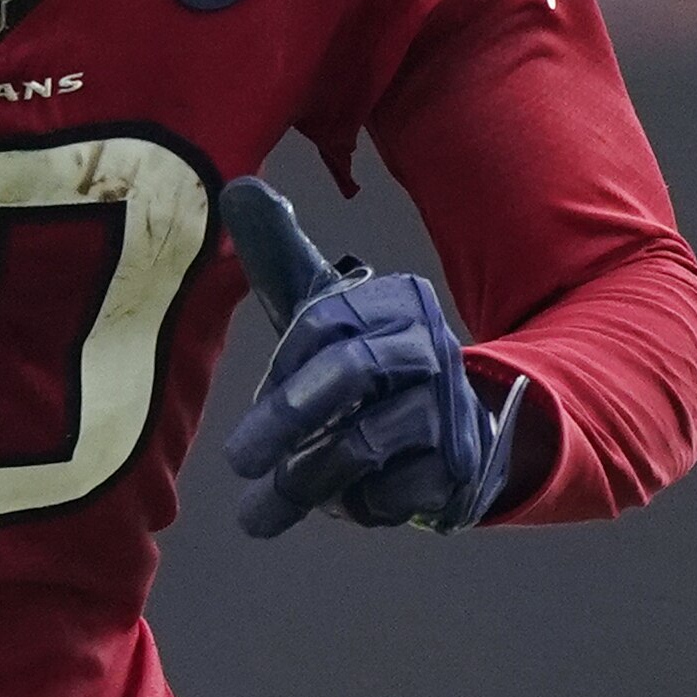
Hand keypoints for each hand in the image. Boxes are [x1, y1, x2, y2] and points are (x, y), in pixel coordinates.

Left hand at [219, 177, 525, 535]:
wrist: (452, 436)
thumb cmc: (364, 365)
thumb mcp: (325, 312)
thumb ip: (280, 256)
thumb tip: (240, 187)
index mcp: (399, 301)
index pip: (328, 317)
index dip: (285, 362)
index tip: (257, 395)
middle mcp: (432, 347)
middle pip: (353, 370)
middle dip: (286, 417)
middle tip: (238, 460)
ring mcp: (450, 410)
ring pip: (365, 441)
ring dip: (305, 477)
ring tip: (261, 508)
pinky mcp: (459, 470)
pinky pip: (394, 493)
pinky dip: (357, 504)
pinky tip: (341, 504)